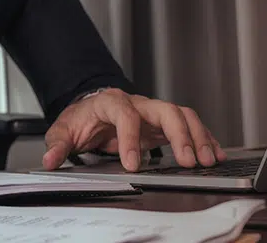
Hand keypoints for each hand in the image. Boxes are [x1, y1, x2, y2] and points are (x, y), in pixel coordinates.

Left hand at [41, 88, 226, 171]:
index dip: (129, 139)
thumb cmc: (81, 118)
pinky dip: (204, 139)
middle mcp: (137, 104)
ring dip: (198, 137)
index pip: (124, 115)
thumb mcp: (63, 130)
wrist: (90, 109)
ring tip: (206, 160)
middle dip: (179, 134)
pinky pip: (189, 126)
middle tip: (187, 161)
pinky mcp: (163, 124)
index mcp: (111, 102)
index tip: (131, 164)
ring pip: (182, 116)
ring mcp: (153, 113)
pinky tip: (214, 154)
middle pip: (165, 110)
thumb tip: (51, 158)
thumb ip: (58, 144)